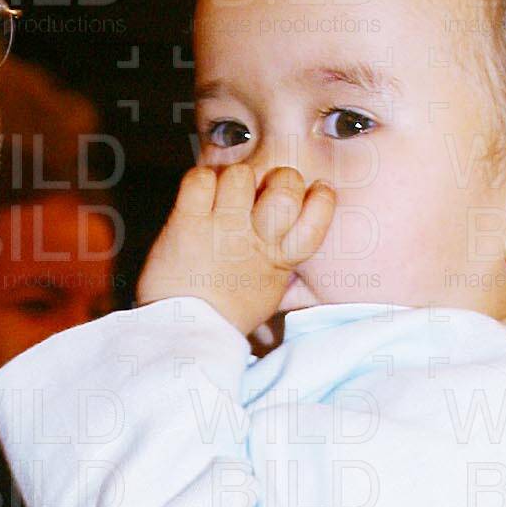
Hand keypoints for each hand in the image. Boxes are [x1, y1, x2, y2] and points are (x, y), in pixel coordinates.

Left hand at [136, 162, 334, 334]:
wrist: (184, 332)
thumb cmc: (225, 313)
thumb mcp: (269, 291)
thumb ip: (284, 261)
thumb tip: (297, 238)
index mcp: (281, 257)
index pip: (321, 211)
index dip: (320, 197)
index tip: (311, 194)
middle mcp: (257, 238)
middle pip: (286, 183)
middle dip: (277, 180)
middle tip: (259, 195)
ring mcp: (222, 228)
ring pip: (241, 174)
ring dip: (232, 179)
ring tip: (222, 199)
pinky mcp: (188, 222)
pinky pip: (200, 178)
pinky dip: (199, 181)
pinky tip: (198, 200)